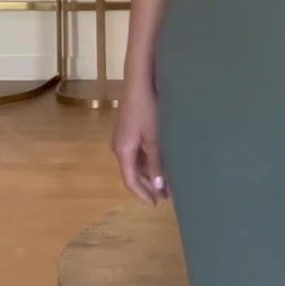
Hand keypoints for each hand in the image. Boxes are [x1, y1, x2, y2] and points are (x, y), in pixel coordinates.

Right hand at [112, 83, 168, 205]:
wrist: (139, 81)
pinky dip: (147, 161)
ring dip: (148, 173)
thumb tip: (159, 187)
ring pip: (135, 163)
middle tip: (164, 196)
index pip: (130, 180)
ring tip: (165, 181)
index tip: (156, 204)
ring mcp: (123, 137)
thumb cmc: (147, 109)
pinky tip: (160, 161)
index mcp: (123, 151)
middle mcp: (119, 146)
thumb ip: (157, 163)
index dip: (143, 194)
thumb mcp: (154, 138)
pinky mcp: (129, 129)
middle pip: (131, 173)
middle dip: (147, 186)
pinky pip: (136, 152)